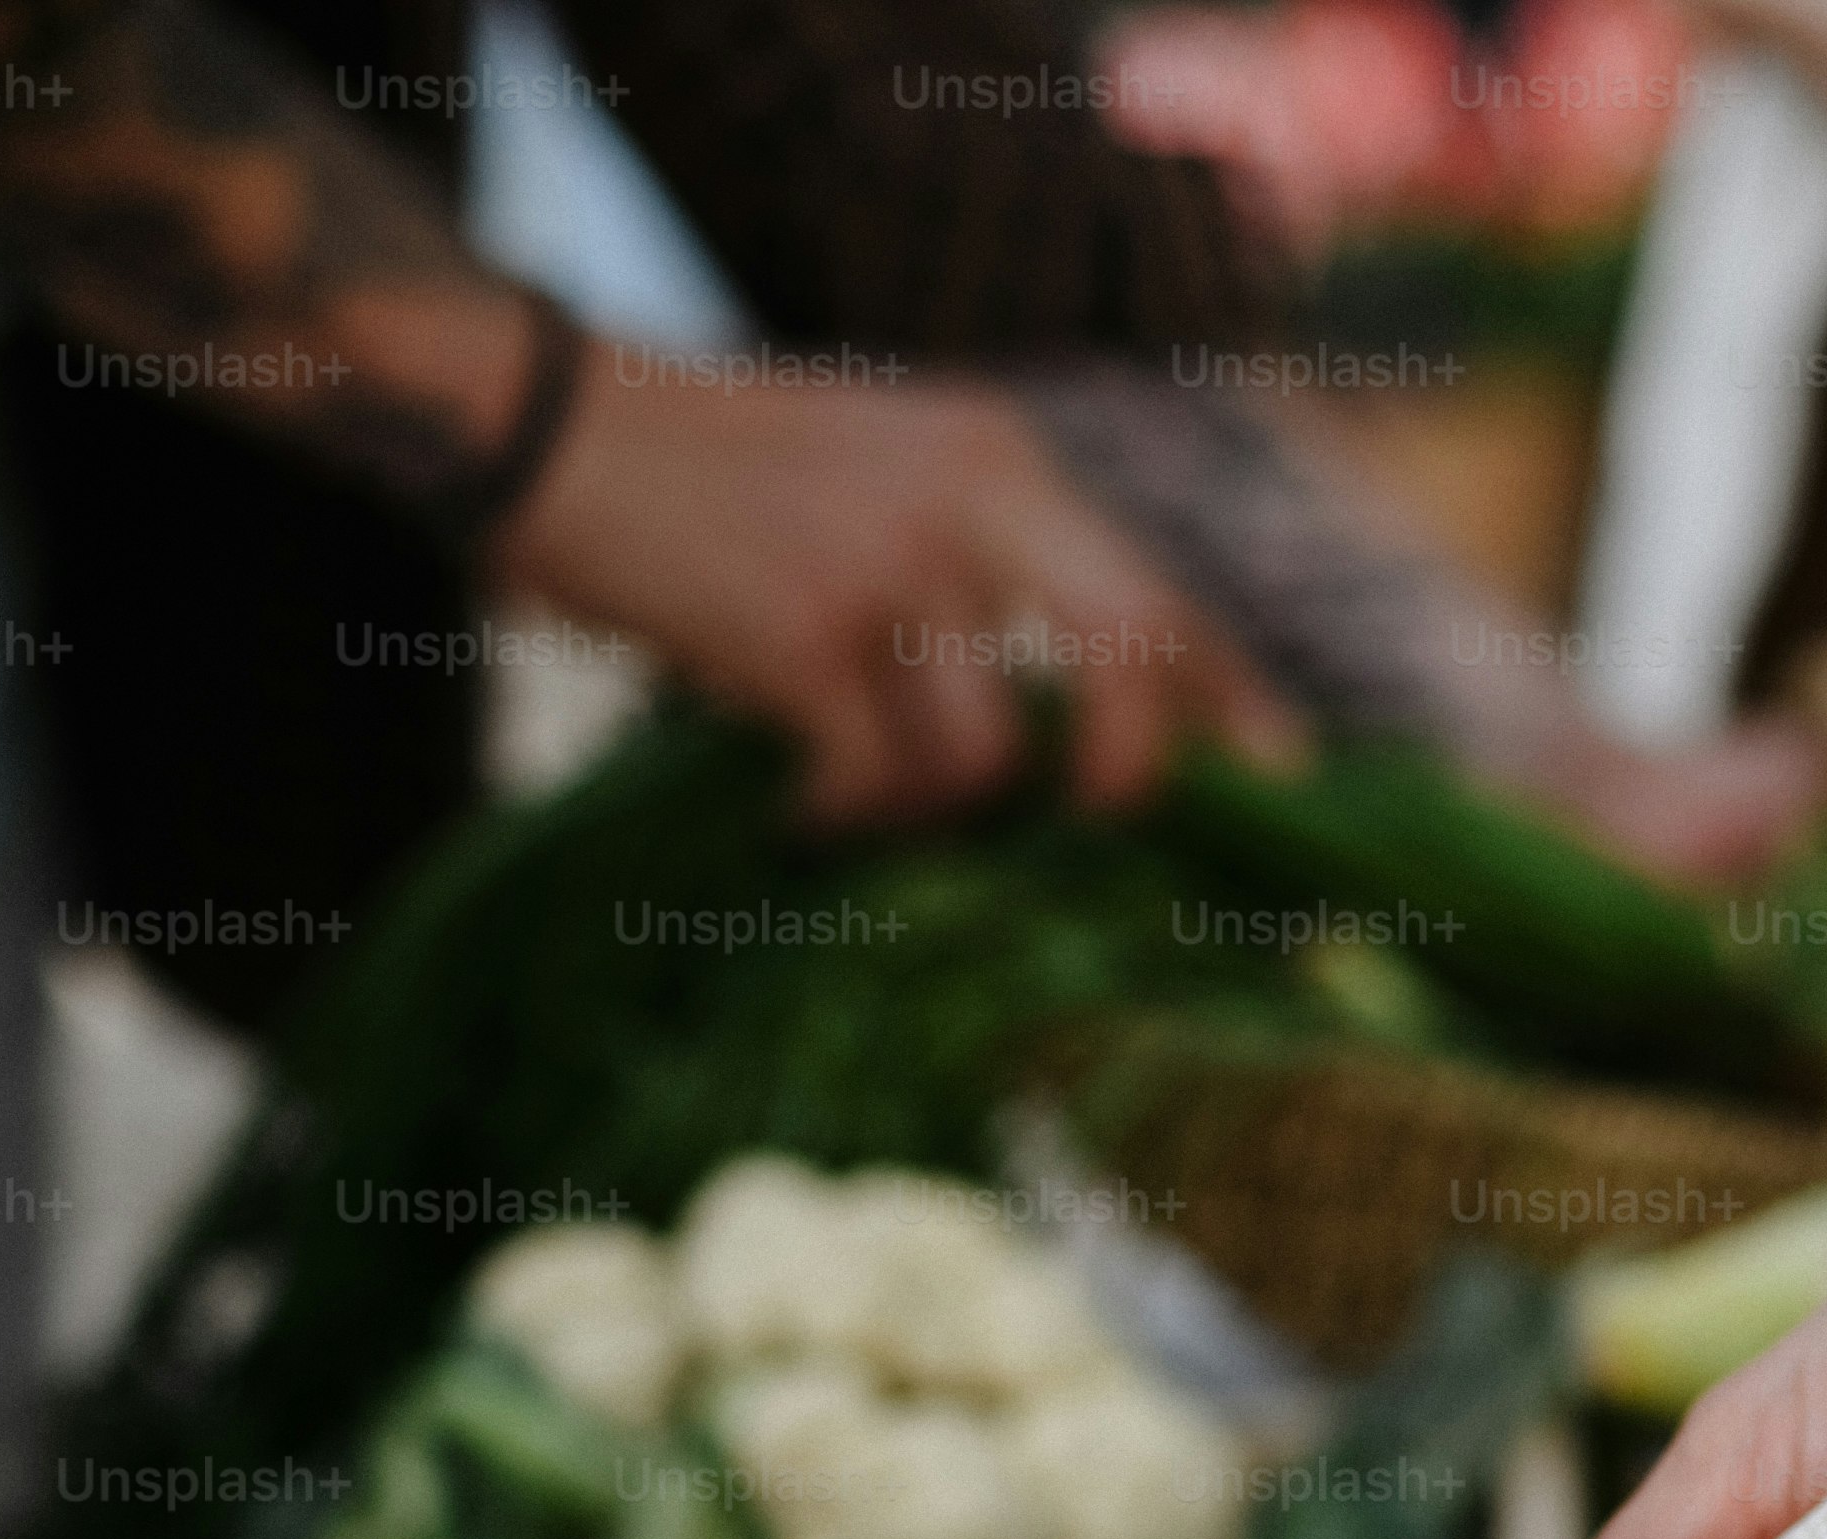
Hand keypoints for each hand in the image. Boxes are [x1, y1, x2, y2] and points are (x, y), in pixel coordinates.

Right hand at [494, 352, 1298, 823]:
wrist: (544, 420)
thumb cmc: (715, 473)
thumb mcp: (884, 469)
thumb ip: (989, 559)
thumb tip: (1090, 707)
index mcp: (1000, 458)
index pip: (1163, 588)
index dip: (1233, 698)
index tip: (1282, 779)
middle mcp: (968, 499)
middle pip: (1132, 655)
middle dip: (1138, 769)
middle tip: (1096, 829)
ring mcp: (886, 567)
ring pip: (989, 756)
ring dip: (934, 810)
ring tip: (862, 794)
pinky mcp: (801, 637)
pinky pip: (872, 781)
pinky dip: (840, 815)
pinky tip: (797, 801)